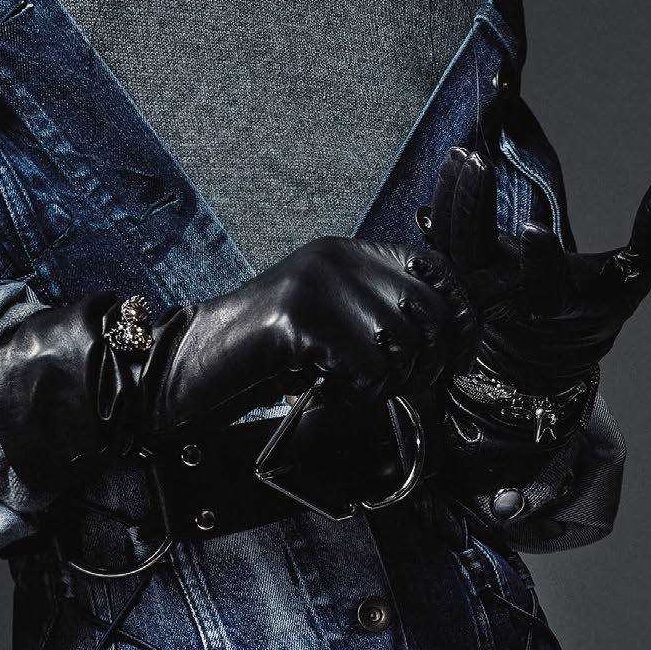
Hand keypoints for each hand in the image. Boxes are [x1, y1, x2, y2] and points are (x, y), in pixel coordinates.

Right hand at [0, 236, 477, 495]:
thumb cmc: (265, 362)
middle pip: (428, 314)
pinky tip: (317, 396)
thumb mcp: (335, 326)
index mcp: (350, 252)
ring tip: (341, 391)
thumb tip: (462, 333)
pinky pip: (363, 368)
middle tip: (386, 389)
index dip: (460, 319)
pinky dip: (350, 397)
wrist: (188, 371)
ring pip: (400, 345)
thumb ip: (388, 319)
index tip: (451, 360)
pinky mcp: (296, 317)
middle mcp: (337, 256)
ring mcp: (314, 283)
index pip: (439, 271)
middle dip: (423, 365)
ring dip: (381, 385)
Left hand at [426, 143, 650, 395]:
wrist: (546, 347)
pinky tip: (451, 167)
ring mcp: (478, 289)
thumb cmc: (597, 303)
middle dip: (473, 213)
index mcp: (558, 307)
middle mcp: (510, 302)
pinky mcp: (459, 274)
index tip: (535, 228)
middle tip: (478, 163)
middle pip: (478, 266)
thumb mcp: (634, 275)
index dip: (539, 266)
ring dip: (455, 199)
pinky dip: (443, 203)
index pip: (545, 294)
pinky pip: (442, 241)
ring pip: (452, 249)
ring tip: (464, 155)